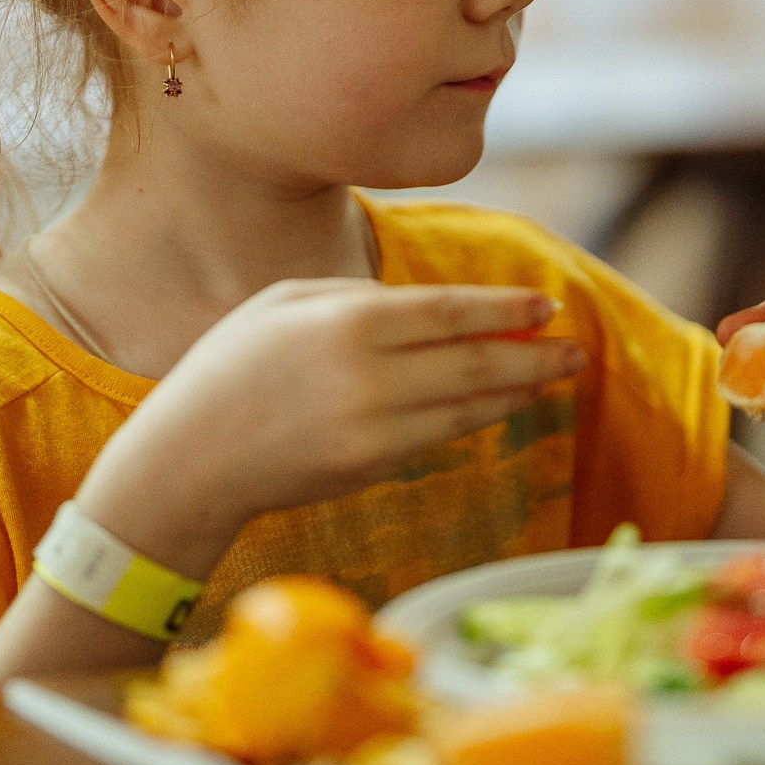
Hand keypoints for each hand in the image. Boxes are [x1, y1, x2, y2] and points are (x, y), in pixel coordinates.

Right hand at [81, 279, 578, 569]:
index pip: (449, 312)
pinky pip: (441, 435)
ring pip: (467, 405)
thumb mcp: (284, 302)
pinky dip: (477, 416)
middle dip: (532, 354)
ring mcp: (375, 430)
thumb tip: (424, 309)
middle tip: (575, 349)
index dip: (505, 309)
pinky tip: (500, 402)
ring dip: (517, 389)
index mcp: (349, 322)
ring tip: (553, 374)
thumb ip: (356, 296)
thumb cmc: (229, 368)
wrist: (189, 461)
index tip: (546, 305)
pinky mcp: (373, 468)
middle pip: (474, 361)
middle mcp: (371, 377)